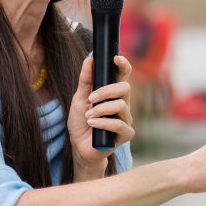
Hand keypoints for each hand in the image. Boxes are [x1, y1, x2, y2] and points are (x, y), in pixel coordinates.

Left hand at [67, 55, 133, 176]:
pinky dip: (103, 123)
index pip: (123, 75)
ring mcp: (126, 119)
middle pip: (125, 88)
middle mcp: (123, 104)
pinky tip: (93, 125)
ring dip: (101, 109)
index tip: (116, 58)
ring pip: (121, 106)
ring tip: (88, 116)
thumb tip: (90, 59)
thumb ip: (86, 80)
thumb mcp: (79, 98)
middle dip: (106, 91)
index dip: (123, 65)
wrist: (80, 147)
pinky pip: (119, 125)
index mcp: (113, 93)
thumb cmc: (81, 122)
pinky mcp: (126, 134)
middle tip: (91, 98)